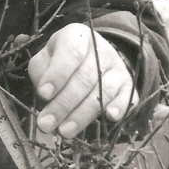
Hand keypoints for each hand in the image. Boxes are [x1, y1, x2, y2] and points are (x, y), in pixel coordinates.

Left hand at [28, 24, 138, 138]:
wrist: (92, 56)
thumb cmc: (60, 61)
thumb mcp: (45, 59)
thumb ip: (41, 73)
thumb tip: (46, 97)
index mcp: (76, 36)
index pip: (70, 52)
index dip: (57, 74)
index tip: (44, 94)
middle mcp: (100, 49)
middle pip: (85, 78)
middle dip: (63, 104)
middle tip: (46, 124)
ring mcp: (117, 67)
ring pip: (103, 91)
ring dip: (83, 114)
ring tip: (64, 132)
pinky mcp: (128, 84)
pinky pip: (128, 96)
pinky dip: (120, 107)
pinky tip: (110, 118)